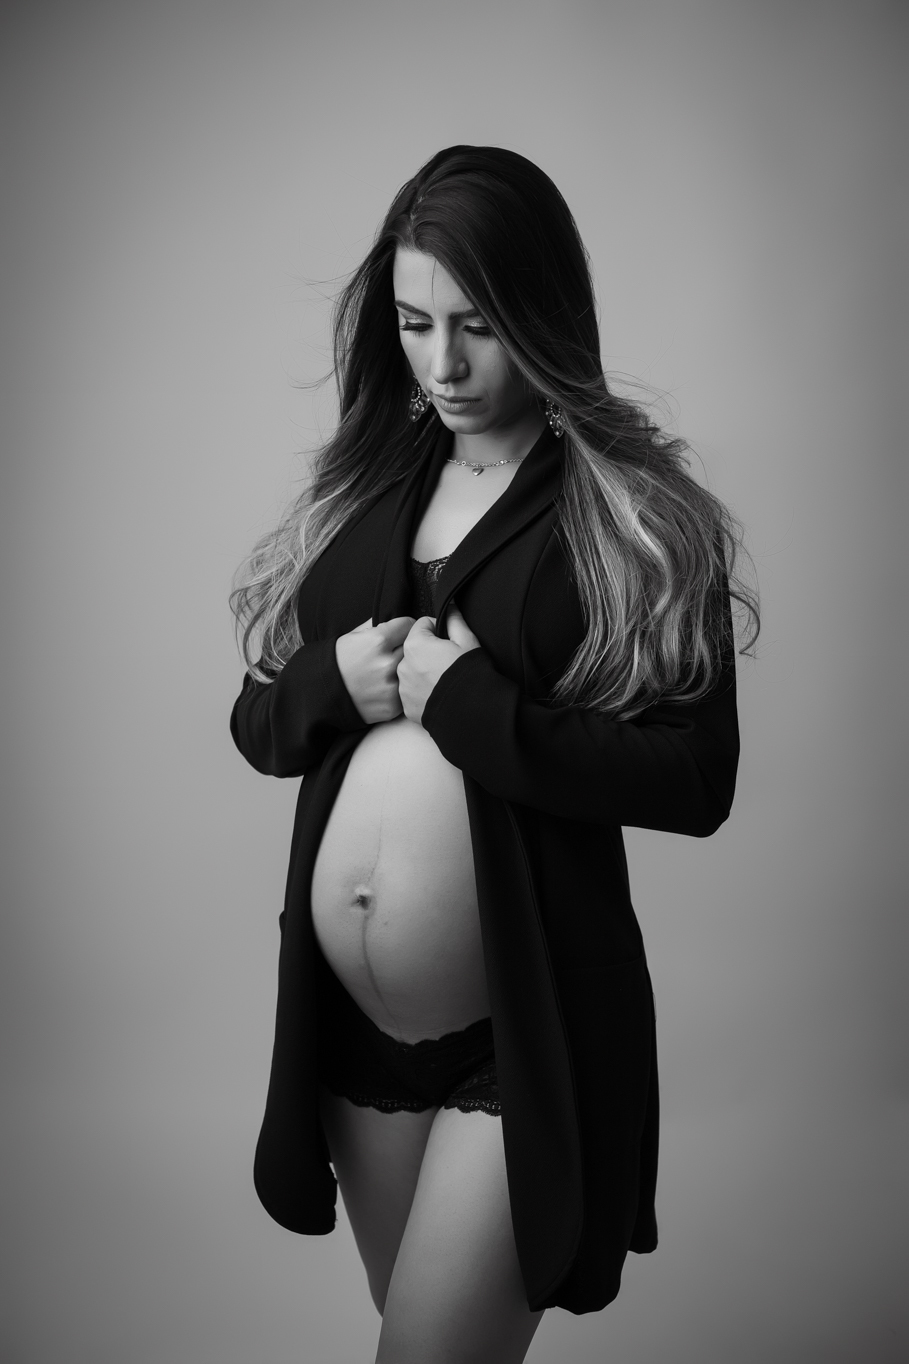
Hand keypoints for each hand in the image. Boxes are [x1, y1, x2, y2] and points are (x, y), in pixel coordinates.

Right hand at [335, 616, 414, 723]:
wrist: (323, 693)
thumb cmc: (340, 660)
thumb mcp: (355, 635)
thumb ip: (379, 626)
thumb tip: (402, 620)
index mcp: (378, 641)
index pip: (409, 625)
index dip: (404, 628)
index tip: (401, 632)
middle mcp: (387, 663)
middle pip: (413, 649)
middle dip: (405, 648)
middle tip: (394, 652)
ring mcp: (391, 687)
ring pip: (411, 671)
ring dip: (405, 670)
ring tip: (388, 671)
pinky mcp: (392, 706)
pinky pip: (406, 692)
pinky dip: (399, 690)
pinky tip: (385, 687)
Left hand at [397, 601, 480, 724]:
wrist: (470, 711)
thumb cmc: (469, 673)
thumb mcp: (467, 640)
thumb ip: (455, 620)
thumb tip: (450, 608)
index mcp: (414, 644)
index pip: (422, 625)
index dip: (437, 629)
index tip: (447, 639)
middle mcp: (402, 665)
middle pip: (414, 649)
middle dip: (428, 651)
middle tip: (447, 661)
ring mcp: (403, 687)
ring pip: (411, 670)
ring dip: (422, 671)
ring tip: (442, 679)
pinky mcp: (406, 706)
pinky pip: (411, 692)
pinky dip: (421, 691)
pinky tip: (437, 693)